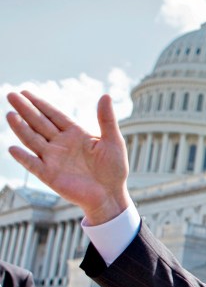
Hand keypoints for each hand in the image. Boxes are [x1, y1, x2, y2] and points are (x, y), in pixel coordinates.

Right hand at [6, 91, 131, 224]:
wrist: (111, 195)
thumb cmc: (114, 168)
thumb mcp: (113, 141)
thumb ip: (107, 119)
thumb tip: (106, 95)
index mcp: (75, 134)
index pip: (54, 115)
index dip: (40, 104)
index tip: (26, 92)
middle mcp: (61, 144)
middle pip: (40, 123)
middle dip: (26, 110)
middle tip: (12, 95)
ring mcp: (53, 159)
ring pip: (33, 140)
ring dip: (21, 129)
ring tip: (10, 115)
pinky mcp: (50, 175)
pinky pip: (34, 165)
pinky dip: (24, 157)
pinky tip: (13, 148)